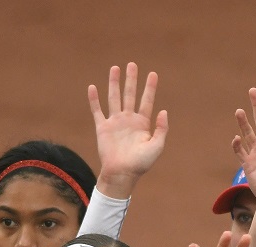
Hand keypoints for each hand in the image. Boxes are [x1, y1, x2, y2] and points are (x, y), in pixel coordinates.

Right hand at [88, 63, 167, 195]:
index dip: (150, 88)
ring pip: (114, 98)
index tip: (153, 74)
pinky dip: (94, 99)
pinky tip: (93, 87)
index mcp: (142, 124)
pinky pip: (97, 110)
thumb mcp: (157, 146)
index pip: (147, 101)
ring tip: (115, 68)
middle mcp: (128, 120)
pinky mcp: (102, 127)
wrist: (122, 173)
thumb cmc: (141, 163)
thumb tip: (163, 111)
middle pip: (130, 95)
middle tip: (132, 64)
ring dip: (114, 83)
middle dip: (131, 80)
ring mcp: (115, 122)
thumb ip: (161, 129)